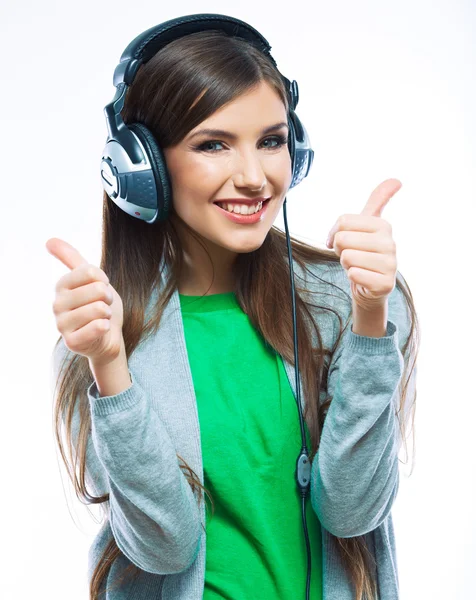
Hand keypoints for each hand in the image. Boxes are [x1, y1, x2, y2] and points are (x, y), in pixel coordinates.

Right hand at [46, 237, 124, 365]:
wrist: (108, 337)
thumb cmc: (99, 305)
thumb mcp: (90, 279)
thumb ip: (72, 259)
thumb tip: (49, 240)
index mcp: (61, 286)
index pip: (91, 271)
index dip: (104, 280)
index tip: (101, 288)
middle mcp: (56, 304)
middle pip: (98, 290)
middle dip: (108, 298)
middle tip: (103, 306)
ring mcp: (62, 325)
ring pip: (99, 309)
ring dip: (108, 314)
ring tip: (101, 318)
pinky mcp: (71, 342)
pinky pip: (97, 327)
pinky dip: (106, 327)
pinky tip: (101, 329)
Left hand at [325, 178, 400, 310]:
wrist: (369, 286)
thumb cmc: (363, 252)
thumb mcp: (367, 225)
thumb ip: (377, 201)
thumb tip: (396, 180)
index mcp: (384, 225)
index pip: (343, 221)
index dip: (335, 233)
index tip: (344, 241)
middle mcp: (391, 243)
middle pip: (343, 239)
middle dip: (341, 250)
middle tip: (352, 255)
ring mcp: (391, 264)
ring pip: (347, 257)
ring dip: (347, 264)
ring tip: (358, 266)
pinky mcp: (385, 284)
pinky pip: (354, 275)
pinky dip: (353, 277)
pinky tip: (363, 278)